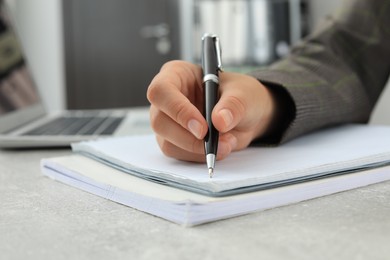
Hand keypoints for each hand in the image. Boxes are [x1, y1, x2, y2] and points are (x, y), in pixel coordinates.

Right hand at [147, 60, 275, 161]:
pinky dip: (199, 156)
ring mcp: (167, 121)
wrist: (246, 116)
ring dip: (197, 149)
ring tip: (226, 143)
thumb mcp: (243, 93)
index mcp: (177, 74)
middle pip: (160, 121)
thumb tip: (219, 120)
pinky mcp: (173, 141)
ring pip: (167, 142)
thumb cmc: (240, 95)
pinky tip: (218, 148)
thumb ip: (233, 105)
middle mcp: (167, 98)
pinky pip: (178, 154)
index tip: (202, 128)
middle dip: (188, 137)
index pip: (162, 91)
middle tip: (215, 142)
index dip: (178, 110)